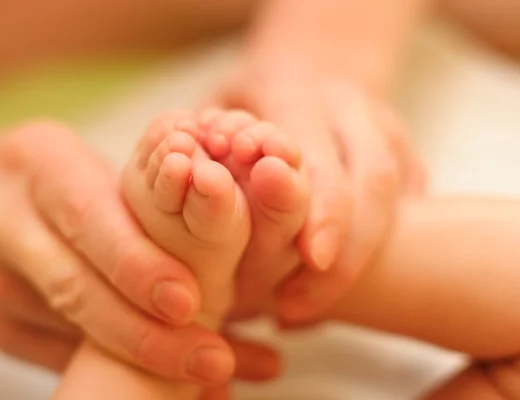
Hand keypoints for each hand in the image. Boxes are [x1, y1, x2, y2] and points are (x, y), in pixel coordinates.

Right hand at [0, 115, 236, 383]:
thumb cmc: (31, 176)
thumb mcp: (72, 161)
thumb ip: (131, 199)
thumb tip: (221, 250)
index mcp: (40, 164)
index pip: (92, 218)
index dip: (140, 264)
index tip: (191, 302)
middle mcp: (6, 220)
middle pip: (77, 287)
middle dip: (148, 332)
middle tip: (214, 359)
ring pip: (69, 331)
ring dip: (142, 362)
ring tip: (208, 381)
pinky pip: (50, 356)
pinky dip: (107, 376)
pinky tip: (158, 390)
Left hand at [212, 71, 424, 326]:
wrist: (307, 68)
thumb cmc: (246, 99)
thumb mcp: (212, 107)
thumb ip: (205, 146)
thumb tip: (198, 193)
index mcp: (295, 88)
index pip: (319, 153)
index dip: (321, 209)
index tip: (312, 260)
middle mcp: (349, 105)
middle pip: (373, 179)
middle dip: (350, 248)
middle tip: (297, 306)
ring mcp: (384, 126)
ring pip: (396, 194)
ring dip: (359, 257)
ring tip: (302, 307)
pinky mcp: (403, 151)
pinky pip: (410, 199)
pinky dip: (379, 246)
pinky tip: (330, 284)